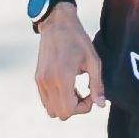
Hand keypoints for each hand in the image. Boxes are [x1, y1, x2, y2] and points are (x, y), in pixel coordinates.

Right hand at [33, 4, 99, 119]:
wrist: (57, 23)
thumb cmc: (78, 40)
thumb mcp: (94, 61)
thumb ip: (97, 85)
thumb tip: (101, 105)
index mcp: (63, 77)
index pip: (69, 110)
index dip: (83, 108)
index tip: (90, 94)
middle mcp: (48, 81)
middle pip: (60, 114)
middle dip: (74, 108)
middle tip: (83, 93)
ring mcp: (40, 80)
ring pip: (51, 110)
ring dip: (65, 104)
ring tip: (75, 89)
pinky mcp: (37, 78)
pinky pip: (45, 100)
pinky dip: (57, 99)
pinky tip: (66, 85)